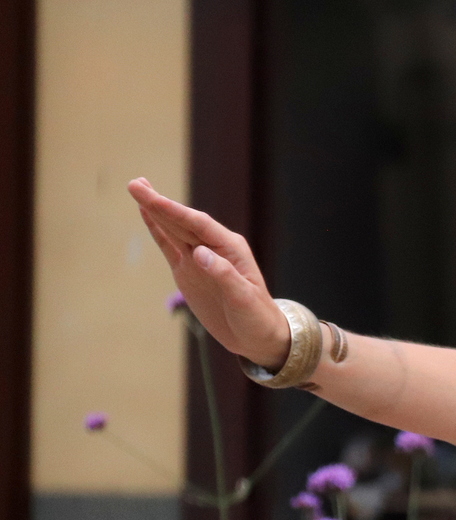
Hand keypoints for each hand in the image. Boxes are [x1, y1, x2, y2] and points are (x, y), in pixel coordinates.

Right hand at [128, 178, 291, 367]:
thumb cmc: (256, 317)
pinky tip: (147, 215)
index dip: (174, 211)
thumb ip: (224, 275)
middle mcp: (214, 248)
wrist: (257, 335)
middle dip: (158, 203)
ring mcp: (199, 258)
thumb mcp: (244, 299)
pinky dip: (157, 231)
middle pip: (182, 221)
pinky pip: (169, 247)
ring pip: (174, 229)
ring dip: (156, 210)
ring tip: (138, 189)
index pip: (198, 225)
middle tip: (135, 184)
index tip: (151, 198)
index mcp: (231, 248)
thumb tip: (200, 253)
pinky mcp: (189, 271)